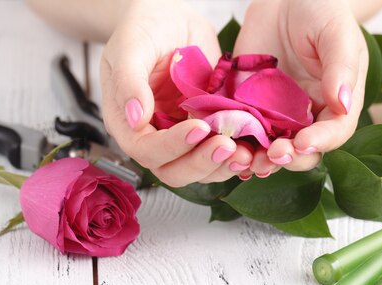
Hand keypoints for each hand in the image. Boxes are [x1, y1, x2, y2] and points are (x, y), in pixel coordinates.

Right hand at [100, 1, 253, 187]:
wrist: (171, 17)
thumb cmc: (144, 28)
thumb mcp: (131, 47)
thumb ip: (128, 80)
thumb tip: (135, 117)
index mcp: (128, 123)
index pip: (146, 150)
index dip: (172, 146)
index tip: (199, 128)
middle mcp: (155, 136)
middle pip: (173, 170)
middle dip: (201, 163)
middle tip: (226, 146)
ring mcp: (182, 135)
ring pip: (200, 169)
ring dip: (222, 166)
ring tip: (244, 152)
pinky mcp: (207, 129)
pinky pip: (220, 153)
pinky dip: (236, 156)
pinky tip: (253, 149)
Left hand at [234, 0, 367, 176]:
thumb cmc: (320, 11)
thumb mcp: (336, 34)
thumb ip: (341, 68)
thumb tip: (342, 104)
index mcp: (335, 104)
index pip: (333, 133)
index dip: (320, 142)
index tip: (303, 143)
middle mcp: (307, 117)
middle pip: (301, 152)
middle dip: (287, 158)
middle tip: (273, 155)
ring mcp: (276, 116)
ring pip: (269, 150)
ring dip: (258, 160)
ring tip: (246, 160)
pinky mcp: (248, 108)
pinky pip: (242, 133)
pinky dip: (234, 145)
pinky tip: (225, 148)